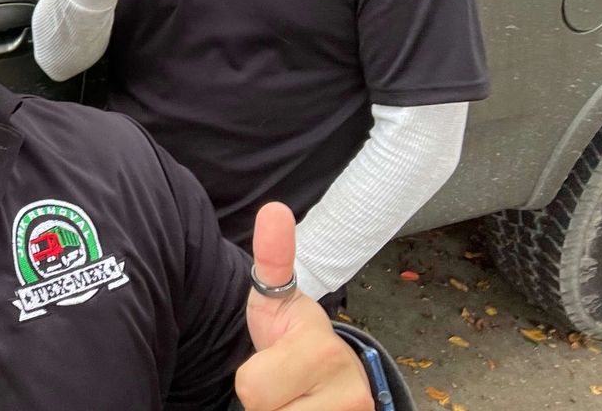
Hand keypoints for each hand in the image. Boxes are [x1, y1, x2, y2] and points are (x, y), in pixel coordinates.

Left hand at [234, 203, 372, 410]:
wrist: (336, 371)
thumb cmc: (294, 333)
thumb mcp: (276, 296)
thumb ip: (271, 258)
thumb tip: (274, 209)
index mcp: (320, 350)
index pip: (250, 387)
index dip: (252, 376)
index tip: (276, 357)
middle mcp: (350, 391)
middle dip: (266, 401)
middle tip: (284, 383)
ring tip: (296, 398)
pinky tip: (307, 407)